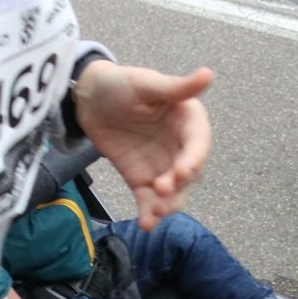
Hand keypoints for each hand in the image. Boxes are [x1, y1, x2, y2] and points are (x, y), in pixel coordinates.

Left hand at [76, 60, 212, 229]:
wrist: (88, 96)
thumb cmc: (121, 83)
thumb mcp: (146, 83)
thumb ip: (176, 87)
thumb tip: (208, 74)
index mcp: (188, 122)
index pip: (197, 145)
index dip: (193, 160)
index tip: (182, 172)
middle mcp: (180, 147)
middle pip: (188, 174)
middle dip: (178, 186)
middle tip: (161, 190)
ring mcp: (162, 165)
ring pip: (173, 192)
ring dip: (167, 204)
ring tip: (155, 214)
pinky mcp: (142, 177)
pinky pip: (149, 199)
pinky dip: (149, 212)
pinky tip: (146, 224)